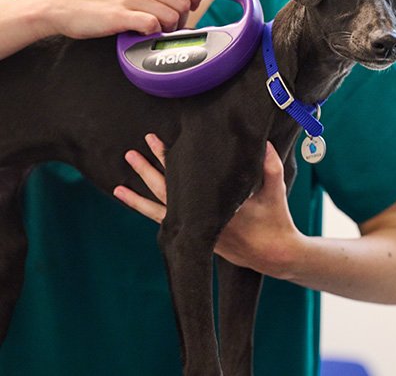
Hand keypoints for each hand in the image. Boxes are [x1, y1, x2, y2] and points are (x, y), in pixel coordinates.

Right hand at [47, 0, 203, 37]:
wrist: (63, 6)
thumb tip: (190, 1)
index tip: (191, 5)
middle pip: (183, 3)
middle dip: (182, 20)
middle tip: (167, 26)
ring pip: (172, 16)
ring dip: (167, 29)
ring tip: (152, 30)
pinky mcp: (119, 15)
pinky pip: (153, 26)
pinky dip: (151, 34)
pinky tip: (140, 33)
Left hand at [114, 134, 302, 278]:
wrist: (275, 255)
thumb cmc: (276, 221)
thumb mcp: (275, 191)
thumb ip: (270, 166)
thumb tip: (261, 142)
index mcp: (216, 207)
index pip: (185, 179)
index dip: (168, 158)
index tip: (154, 140)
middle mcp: (201, 221)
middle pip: (166, 193)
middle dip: (147, 171)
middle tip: (130, 153)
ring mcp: (197, 233)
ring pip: (161, 213)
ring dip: (139, 199)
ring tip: (118, 188)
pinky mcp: (198, 240)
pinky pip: (168, 225)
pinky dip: (152, 215)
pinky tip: (139, 207)